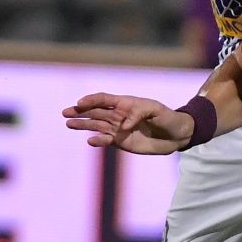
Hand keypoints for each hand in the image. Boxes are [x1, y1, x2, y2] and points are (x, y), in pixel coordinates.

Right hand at [63, 92, 194, 154]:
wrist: (176, 135)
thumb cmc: (167, 117)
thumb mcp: (155, 110)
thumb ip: (138, 113)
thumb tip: (123, 125)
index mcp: (125, 103)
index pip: (104, 99)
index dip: (91, 100)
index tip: (80, 103)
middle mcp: (119, 115)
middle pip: (95, 112)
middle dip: (79, 111)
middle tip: (65, 113)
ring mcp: (118, 129)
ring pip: (96, 126)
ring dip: (82, 125)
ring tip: (68, 124)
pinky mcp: (121, 142)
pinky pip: (106, 140)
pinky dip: (97, 141)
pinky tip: (90, 141)